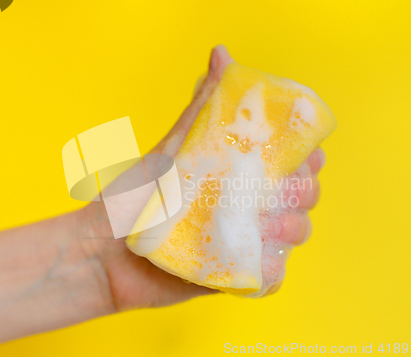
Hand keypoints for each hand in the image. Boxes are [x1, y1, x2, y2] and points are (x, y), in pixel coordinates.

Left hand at [77, 46, 324, 308]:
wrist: (104, 252)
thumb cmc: (134, 194)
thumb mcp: (172, 147)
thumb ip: (201, 106)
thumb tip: (221, 53)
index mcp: (237, 173)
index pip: (292, 161)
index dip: (306, 156)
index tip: (302, 156)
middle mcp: (246, 204)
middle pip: (302, 197)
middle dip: (304, 192)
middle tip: (276, 192)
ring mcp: (242, 238)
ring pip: (294, 234)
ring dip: (291, 228)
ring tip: (263, 224)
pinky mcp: (234, 272)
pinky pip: (272, 274)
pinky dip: (273, 267)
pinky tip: (257, 256)